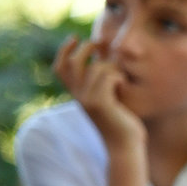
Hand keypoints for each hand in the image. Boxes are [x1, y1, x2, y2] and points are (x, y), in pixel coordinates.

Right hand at [53, 34, 145, 152]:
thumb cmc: (122, 124)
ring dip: (113, 66)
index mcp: (78, 95)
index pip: (60, 68)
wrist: (126, 148)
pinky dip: (119, 76)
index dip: (64, 50)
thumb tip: (104, 57)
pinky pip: (110, 76)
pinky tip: (125, 85)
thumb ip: (102, 82)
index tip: (75, 38)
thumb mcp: (109, 99)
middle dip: (87, 48)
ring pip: (98, 67)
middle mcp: (79, 97)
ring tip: (122, 78)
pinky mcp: (101, 103)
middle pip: (75, 62)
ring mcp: (89, 100)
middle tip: (101, 44)